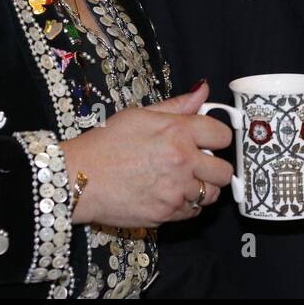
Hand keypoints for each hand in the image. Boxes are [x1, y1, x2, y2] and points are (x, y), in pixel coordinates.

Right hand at [60, 80, 233, 227]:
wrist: (78, 178)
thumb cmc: (105, 144)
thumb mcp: (140, 115)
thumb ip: (177, 105)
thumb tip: (203, 90)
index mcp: (177, 131)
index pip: (222, 135)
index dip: (218, 137)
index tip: (211, 141)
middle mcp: (182, 161)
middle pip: (225, 171)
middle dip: (215, 167)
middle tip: (200, 165)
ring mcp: (175, 190)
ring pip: (211, 194)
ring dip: (202, 188)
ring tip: (183, 181)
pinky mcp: (166, 213)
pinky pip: (193, 212)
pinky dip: (186, 205)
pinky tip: (170, 194)